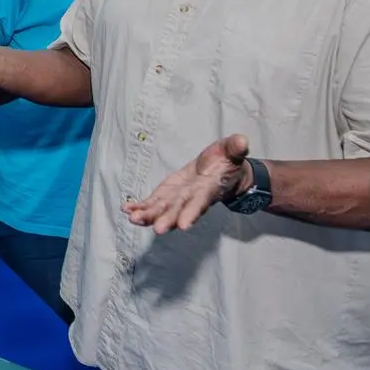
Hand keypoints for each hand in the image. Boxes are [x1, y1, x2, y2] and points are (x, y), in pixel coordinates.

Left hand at [125, 134, 251, 234]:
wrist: (220, 171)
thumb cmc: (227, 163)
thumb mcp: (233, 151)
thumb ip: (236, 148)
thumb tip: (242, 141)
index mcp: (208, 190)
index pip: (200, 203)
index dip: (192, 213)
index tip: (184, 225)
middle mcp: (191, 198)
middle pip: (178, 211)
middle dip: (168, 220)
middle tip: (158, 229)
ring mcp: (177, 198)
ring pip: (161, 210)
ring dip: (148, 216)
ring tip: (133, 219)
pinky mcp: (166, 195)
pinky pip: (152, 203)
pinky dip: (140, 207)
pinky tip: (127, 210)